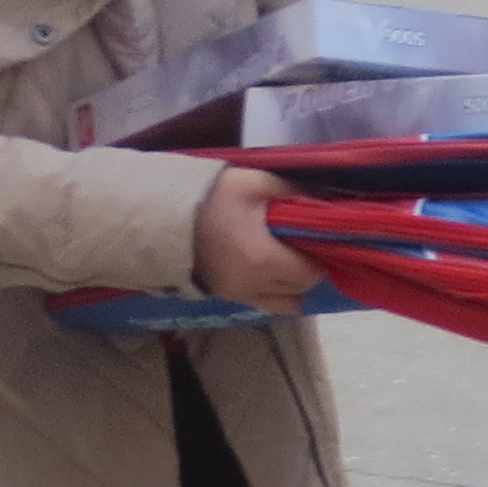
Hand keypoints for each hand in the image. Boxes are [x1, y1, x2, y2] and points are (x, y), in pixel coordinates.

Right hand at [192, 166, 327, 314]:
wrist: (164, 216)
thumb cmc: (213, 198)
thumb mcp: (254, 183)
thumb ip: (292, 191)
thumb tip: (323, 198)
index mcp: (265, 260)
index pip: (311, 273)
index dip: (319, 257)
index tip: (314, 240)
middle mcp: (255, 285)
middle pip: (300, 290)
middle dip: (307, 271)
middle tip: (301, 246)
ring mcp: (238, 294)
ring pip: (283, 303)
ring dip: (291, 285)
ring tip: (285, 260)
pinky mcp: (225, 295)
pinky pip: (262, 303)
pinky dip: (272, 291)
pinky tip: (267, 269)